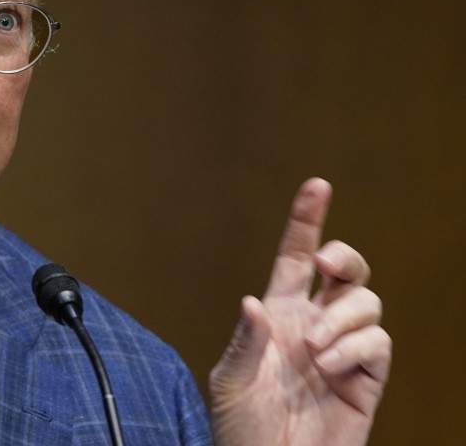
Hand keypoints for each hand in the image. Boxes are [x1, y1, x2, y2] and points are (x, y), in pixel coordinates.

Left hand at [209, 178, 391, 445]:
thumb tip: (252, 302)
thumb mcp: (230, 382)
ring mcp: (342, 349)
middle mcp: (313, 324)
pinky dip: (355, 346)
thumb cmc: (243, 428)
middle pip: (345, 271)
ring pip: (365, 302)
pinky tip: (328, 364)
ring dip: (342, 315)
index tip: (317, 185)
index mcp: (277, 314)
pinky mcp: (366, 379)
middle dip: (344, 255)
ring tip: (314, 346)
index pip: (294, 257)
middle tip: (325, 263)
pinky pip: (378, 344)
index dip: (306, 220)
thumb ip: (244, 343)